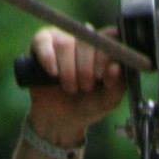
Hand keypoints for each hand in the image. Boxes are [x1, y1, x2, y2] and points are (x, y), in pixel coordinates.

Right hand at [26, 26, 125, 148]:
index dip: (106, 56)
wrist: (61, 120)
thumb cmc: (87, 105)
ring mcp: (62, 39)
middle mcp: (83, 39)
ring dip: (68, 71)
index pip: (109, 37)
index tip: (104, 76)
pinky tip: (53, 73)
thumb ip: (117, 85)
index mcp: (103, 48)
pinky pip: (43, 43)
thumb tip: (116, 66)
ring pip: (66, 44)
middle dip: (87, 68)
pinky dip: (49, 58)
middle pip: (87, 40)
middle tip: (85, 87)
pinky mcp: (41, 44)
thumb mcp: (107, 101)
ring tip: (69, 87)